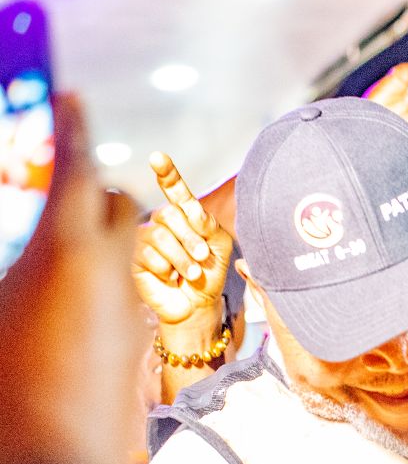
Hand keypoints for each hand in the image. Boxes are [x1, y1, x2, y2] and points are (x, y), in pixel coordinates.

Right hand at [0, 94, 145, 463]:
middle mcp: (116, 276)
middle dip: (97, 188)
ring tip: (66, 254)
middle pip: (124, 203)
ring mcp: (137, 315)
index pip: (76, 166)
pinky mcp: (143, 352)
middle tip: (61, 189)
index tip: (68, 95)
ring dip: (110, 239)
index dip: (69, 125)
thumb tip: (19, 259)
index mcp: (66, 253)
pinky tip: (78, 308)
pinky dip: (112, 286)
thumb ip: (4, 273)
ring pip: (138, 252)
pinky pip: (134, 299)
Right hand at [133, 152, 232, 335]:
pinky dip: (166, 269)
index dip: (167, 173)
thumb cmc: (209, 274)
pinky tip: (170, 278)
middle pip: (169, 214)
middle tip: (202, 257)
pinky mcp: (132, 258)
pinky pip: (146, 254)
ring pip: (159, 235)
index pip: (174, 190)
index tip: (158, 158)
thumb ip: (208, 225)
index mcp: (183, 215)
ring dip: (182, 257)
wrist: (197, 305)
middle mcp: (160, 222)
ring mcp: (143, 239)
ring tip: (191, 273)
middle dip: (191, 238)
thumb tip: (191, 210)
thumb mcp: (220, 246)